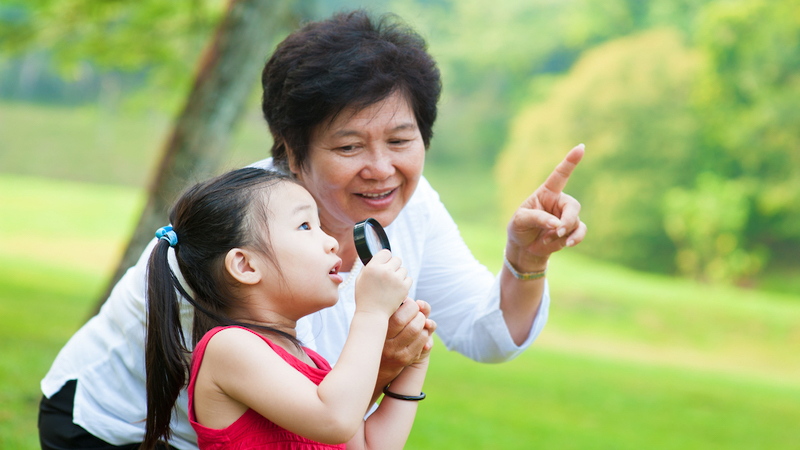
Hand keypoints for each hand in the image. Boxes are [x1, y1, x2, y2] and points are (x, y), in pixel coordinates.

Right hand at [354, 249, 411, 317]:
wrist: (372, 314)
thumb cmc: (364, 297)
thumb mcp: (360, 279)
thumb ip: (368, 267)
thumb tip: (376, 259)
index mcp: (372, 267)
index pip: (386, 253)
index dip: (386, 258)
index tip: (385, 264)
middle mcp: (384, 271)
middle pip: (397, 259)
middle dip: (394, 266)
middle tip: (389, 276)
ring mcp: (395, 279)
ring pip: (404, 269)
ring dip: (399, 275)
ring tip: (392, 284)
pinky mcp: (403, 287)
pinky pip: (409, 279)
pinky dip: (404, 283)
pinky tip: (397, 289)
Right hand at [377, 299, 435, 385]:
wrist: (378, 362)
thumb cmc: (380, 333)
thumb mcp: (381, 321)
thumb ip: (391, 309)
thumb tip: (406, 296)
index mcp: (380, 330)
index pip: (399, 317)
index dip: (409, 306)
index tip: (409, 302)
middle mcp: (387, 343)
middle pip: (411, 324)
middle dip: (417, 312)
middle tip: (416, 309)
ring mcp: (397, 352)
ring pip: (417, 331)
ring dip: (422, 321)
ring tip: (419, 318)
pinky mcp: (406, 358)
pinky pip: (422, 340)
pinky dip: (425, 331)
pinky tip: (420, 329)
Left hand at [506, 144, 587, 269]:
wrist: (524, 248)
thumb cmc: (520, 228)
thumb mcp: (520, 220)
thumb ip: (537, 218)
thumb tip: (557, 224)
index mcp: (546, 193)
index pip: (560, 174)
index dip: (570, 161)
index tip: (581, 147)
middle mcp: (559, 202)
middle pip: (573, 206)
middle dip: (567, 220)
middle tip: (558, 231)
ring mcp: (567, 216)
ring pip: (575, 221)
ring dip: (562, 233)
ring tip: (547, 238)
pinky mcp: (572, 230)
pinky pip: (580, 232)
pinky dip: (574, 239)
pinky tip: (566, 244)